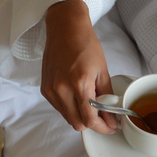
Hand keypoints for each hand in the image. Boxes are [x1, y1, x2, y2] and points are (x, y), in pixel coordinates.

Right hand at [41, 0, 115, 133]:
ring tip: (90, 102)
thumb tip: (111, 118)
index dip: (103, 127)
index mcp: (79, 84)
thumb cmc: (85, 45)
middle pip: (77, 124)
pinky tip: (77, 95)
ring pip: (68, 118)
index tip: (111, 126)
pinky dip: (70, 108)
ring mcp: (51, 90)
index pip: (89, 119)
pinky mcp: (45, 89)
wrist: (65, 28)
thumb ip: (107, 98)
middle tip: (103, 117)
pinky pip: (60, 108)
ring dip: (80, 116)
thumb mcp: (102, 70)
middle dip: (92, 124)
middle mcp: (61, 89)